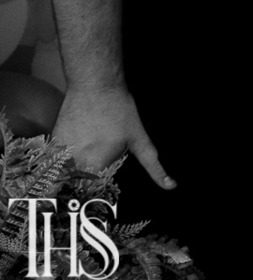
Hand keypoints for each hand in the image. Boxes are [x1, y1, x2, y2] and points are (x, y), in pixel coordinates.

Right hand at [52, 85, 174, 188]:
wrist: (95, 85)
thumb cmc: (120, 111)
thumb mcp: (140, 140)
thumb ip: (153, 166)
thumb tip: (171, 186)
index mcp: (98, 166)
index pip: (94, 194)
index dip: (100, 193)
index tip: (104, 188)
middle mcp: (75, 163)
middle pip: (79, 186)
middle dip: (87, 184)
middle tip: (99, 168)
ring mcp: (61, 153)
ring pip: (65, 176)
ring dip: (73, 175)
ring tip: (88, 156)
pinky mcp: (53, 143)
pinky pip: (54, 162)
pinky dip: (62, 163)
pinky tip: (77, 149)